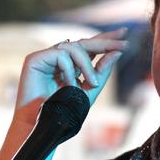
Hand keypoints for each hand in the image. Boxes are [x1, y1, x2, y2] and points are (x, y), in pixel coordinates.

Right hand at [13, 28, 128, 123]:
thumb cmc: (64, 111)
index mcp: (70, 65)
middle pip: (84, 43)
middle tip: (123, 46)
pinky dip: (69, 69)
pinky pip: (61, 54)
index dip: (106, 39)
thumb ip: (102, 72)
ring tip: (93, 84)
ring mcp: (46, 57)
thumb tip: (117, 52)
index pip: (89, 47)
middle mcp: (57, 58)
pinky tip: (68, 84)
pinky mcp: (35, 59)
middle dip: (105, 43)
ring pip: (74, 47)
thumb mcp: (89, 90)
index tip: (124, 33)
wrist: (43, 126)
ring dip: (87, 65)